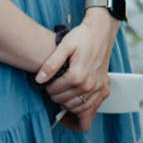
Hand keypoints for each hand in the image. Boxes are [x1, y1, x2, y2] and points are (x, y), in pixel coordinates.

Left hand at [36, 11, 116, 126]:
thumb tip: (39, 79)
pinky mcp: (104, 89)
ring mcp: (98, 89)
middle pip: (65, 103)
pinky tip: (75, 104)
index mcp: (78, 75)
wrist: (101, 32)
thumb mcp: (64, 46)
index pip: (55, 93)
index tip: (47, 82)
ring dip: (67, 106)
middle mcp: (89, 85)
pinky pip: (92, 110)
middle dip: (56, 97)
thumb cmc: (82, 37)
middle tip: (54, 88)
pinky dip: (82, 111)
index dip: (48, 88)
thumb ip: (51, 64)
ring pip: (78, 110)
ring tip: (62, 96)